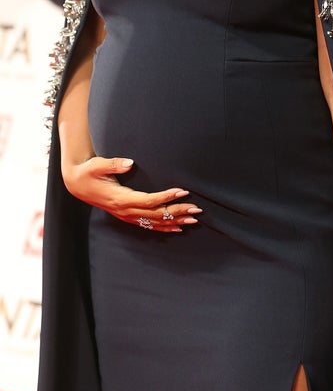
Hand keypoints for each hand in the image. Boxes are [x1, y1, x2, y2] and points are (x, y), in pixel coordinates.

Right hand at [61, 155, 201, 232]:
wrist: (77, 184)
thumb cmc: (88, 172)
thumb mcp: (97, 165)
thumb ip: (113, 164)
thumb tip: (129, 163)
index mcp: (120, 199)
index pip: (149, 201)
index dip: (166, 197)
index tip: (183, 191)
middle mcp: (125, 211)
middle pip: (156, 214)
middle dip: (177, 211)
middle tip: (197, 209)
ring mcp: (126, 216)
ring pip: (154, 222)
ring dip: (175, 221)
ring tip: (193, 220)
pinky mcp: (127, 216)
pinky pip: (148, 225)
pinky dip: (163, 227)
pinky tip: (177, 228)